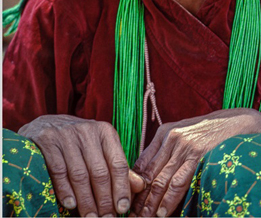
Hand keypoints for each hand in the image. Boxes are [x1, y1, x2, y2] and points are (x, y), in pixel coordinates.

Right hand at [19, 114, 143, 216]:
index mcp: (105, 132)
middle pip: (99, 171)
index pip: (118, 163)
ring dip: (86, 201)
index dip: (122, 188)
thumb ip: (118, 166)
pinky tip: (70, 205)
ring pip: (80, 174)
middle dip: (104, 200)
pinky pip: (59, 171)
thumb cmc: (78, 141)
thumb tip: (141, 186)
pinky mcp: (48, 141)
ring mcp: (67, 135)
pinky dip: (65, 190)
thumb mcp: (100, 147)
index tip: (123, 209)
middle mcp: (87, 131)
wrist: (45, 125)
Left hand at [130, 108, 260, 216]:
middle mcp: (171, 138)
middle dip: (140, 198)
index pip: (142, 163)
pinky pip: (179, 181)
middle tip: (132, 215)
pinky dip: (169, 199)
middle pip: (149, 174)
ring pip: (161, 180)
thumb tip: (149, 173)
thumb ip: (166, 148)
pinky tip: (163, 211)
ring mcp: (184, 147)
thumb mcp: (184, 132)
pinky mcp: (198, 155)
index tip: (129, 201)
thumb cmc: (209, 131)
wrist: (237, 122)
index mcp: (164, 132)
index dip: (134, 185)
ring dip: (151, 203)